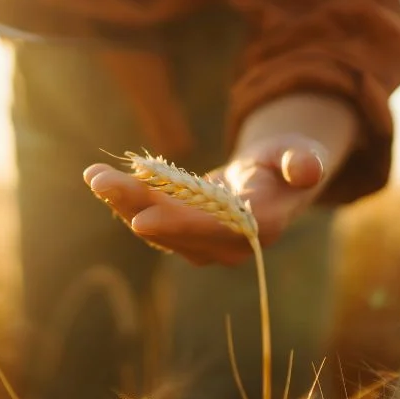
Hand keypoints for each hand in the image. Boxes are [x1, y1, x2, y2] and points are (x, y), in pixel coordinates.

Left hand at [83, 134, 329, 266]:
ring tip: (94, 175)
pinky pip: (150, 217)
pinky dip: (124, 199)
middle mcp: (228, 245)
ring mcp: (202, 244)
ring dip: (122, 200)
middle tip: (100, 180)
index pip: (217, 231)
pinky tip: (101, 180)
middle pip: (175, 229)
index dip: (180, 226)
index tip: (141, 220)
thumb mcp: (302, 152)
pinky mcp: (183, 234)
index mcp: (260, 227)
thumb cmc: (288, 160)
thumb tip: (305, 168)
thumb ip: (302, 161)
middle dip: (136, 205)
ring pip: (156, 224)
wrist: (273, 177)